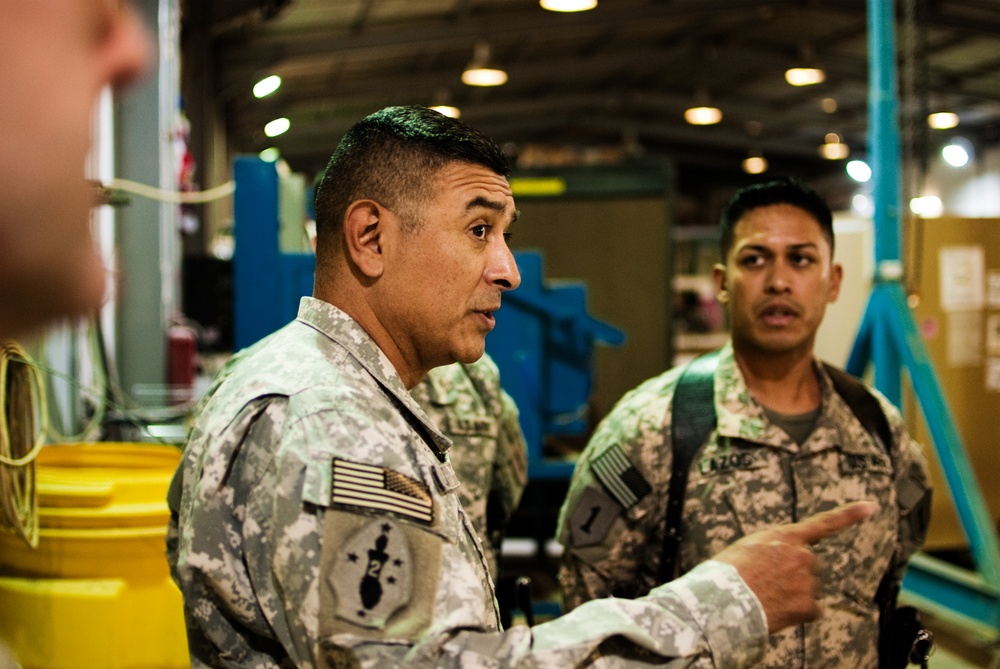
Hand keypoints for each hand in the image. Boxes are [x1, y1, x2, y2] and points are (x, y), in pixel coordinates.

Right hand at [712, 501, 877, 633]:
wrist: (722, 602)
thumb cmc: (725, 575)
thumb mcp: (745, 548)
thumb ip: (770, 549)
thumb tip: (778, 562)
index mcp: (785, 537)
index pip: (823, 523)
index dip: (849, 515)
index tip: (870, 506)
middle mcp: (802, 555)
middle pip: (808, 565)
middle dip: (794, 574)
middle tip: (766, 582)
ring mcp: (808, 581)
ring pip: (807, 589)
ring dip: (792, 594)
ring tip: (764, 597)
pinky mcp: (809, 606)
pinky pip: (809, 610)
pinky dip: (796, 614)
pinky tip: (776, 612)